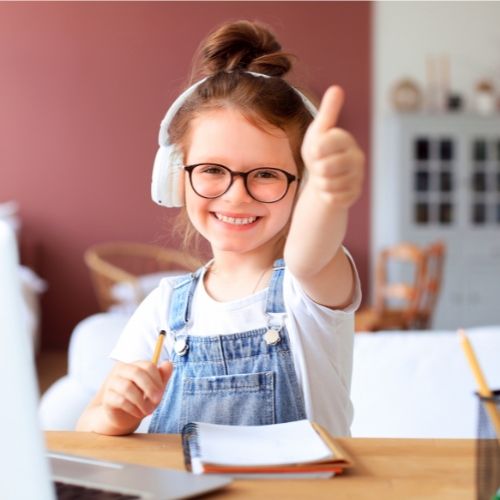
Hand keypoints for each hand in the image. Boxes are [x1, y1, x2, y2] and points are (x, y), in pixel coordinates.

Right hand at [101, 360, 172, 429]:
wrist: (126, 416)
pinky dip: (133, 408)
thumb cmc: (143, 398)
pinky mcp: (107, 397)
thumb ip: (163, 376)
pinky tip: (139, 414)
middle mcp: (123, 371)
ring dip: (141, 401)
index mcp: (137, 365)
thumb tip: (169, 363)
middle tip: (158, 400)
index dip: (157, 379)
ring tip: (149, 411)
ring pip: (127, 387)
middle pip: (136, 372)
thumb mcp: (156, 389)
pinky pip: (120, 400)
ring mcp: (113, 383)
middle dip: (150, 387)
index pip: (148, 366)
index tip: (161, 393)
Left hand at [301, 86, 363, 208]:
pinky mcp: (355, 194)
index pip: (326, 144)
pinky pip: (333, 198)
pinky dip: (326, 195)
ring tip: (324, 177)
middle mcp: (357, 157)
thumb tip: (337, 88)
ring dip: (321, 183)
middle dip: (316, 169)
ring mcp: (357, 177)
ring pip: (329, 184)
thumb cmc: (319, 154)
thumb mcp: (318, 132)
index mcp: (346, 140)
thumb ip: (327, 113)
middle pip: (326, 168)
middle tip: (319, 166)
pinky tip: (330, 189)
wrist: (323, 179)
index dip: (315, 151)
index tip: (316, 151)